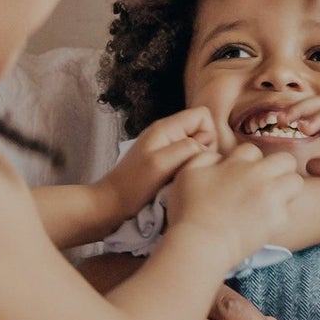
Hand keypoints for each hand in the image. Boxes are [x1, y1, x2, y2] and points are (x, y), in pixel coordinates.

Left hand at [97, 108, 218, 218]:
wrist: (111, 204)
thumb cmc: (134, 185)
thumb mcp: (161, 163)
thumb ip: (187, 148)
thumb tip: (204, 146)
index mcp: (166, 127)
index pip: (203, 115)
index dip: (208, 134)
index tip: (196, 155)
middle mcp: (167, 133)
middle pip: (202, 131)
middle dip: (202, 150)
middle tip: (186, 169)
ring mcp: (166, 147)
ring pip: (197, 146)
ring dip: (195, 161)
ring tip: (180, 177)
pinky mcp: (164, 162)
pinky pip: (187, 159)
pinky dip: (187, 169)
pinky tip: (176, 181)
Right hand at [165, 141, 306, 255]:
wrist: (201, 243)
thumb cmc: (189, 210)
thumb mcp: (188, 173)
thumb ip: (205, 157)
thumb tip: (220, 158)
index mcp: (237, 163)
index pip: (252, 150)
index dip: (247, 162)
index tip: (241, 174)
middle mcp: (258, 175)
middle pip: (285, 159)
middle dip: (278, 168)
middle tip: (267, 182)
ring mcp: (271, 197)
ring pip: (296, 181)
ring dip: (286, 188)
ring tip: (273, 199)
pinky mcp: (278, 219)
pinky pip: (287, 210)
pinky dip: (278, 215)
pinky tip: (264, 222)